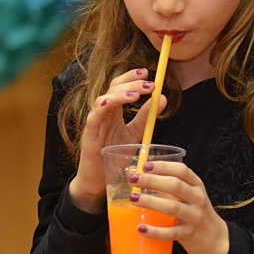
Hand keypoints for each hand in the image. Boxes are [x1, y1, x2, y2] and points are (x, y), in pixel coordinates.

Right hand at [68, 68, 167, 212]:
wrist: (99, 181)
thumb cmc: (114, 156)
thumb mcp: (135, 134)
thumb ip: (146, 116)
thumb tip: (163, 97)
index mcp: (114, 111)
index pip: (120, 86)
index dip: (131, 76)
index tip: (147, 72)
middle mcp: (103, 113)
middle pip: (112, 88)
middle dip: (131, 82)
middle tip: (150, 83)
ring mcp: (95, 123)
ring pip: (104, 99)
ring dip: (121, 94)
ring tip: (138, 94)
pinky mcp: (90, 136)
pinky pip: (94, 117)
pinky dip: (102, 107)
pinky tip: (112, 102)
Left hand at [127, 161, 230, 253]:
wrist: (213, 238)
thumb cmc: (194, 213)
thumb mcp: (186, 196)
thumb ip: (163, 185)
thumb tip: (133, 172)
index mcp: (196, 186)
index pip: (181, 171)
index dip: (163, 166)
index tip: (145, 166)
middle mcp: (197, 199)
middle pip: (175, 186)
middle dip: (152, 180)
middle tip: (134, 179)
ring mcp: (194, 217)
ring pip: (172, 207)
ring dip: (151, 202)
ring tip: (133, 198)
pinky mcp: (188, 234)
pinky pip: (170, 233)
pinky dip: (155, 231)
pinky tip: (141, 228)